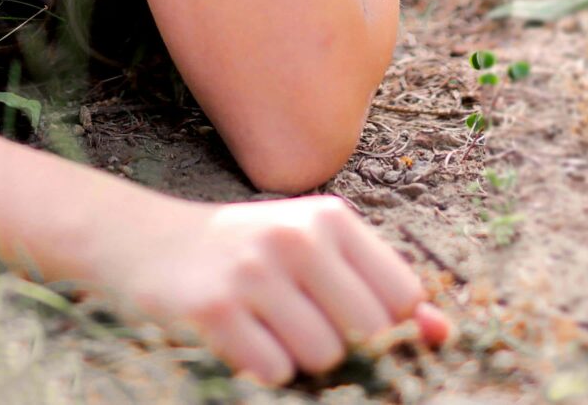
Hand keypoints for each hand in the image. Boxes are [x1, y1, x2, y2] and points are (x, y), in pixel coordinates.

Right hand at [92, 192, 453, 386]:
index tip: (346, 315)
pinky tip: (240, 337)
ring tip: (268, 327)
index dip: (383, 323)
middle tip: (299, 322)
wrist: (145, 243)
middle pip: (367, 332)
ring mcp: (253, 272)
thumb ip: (377, 289)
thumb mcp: (313, 252)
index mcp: (329, 218)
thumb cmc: (246, 254)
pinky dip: (263, 368)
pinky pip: (274, 370)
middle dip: (343, 346)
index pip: (402, 296)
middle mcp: (295, 236)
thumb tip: (442, 333)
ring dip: (300, 359)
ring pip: (324, 357)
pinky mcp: (215, 309)